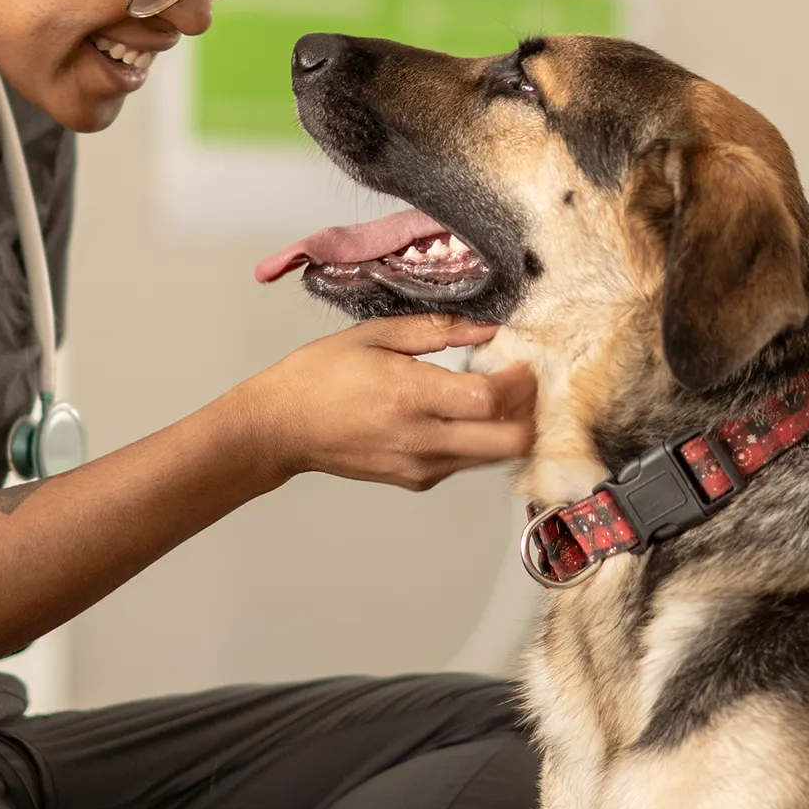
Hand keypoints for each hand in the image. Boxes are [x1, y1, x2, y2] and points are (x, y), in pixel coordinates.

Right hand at [227, 314, 535, 490]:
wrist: (280, 429)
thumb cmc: (319, 376)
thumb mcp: (374, 335)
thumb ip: (437, 330)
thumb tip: (487, 328)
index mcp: (410, 396)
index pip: (491, 399)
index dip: (519, 381)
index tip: (522, 360)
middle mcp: (422, 440)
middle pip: (509, 442)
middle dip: (528, 411)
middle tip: (522, 383)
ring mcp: (421, 466)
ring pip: (493, 457)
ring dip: (507, 426)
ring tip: (496, 393)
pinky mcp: (416, 480)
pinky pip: (466, 462)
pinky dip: (479, 439)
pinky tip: (463, 412)